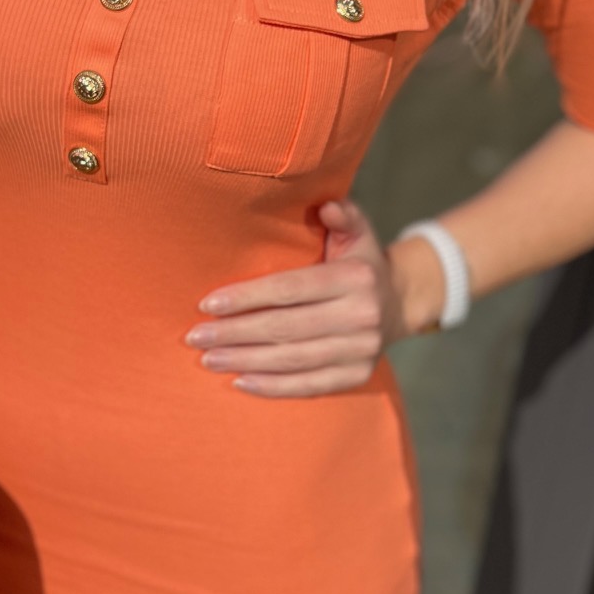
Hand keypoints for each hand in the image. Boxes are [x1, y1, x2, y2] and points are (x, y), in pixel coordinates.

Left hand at [186, 199, 411, 398]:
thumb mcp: (357, 231)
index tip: (208, 304)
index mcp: (356, 277)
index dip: (247, 297)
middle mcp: (362, 315)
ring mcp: (362, 350)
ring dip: (246, 361)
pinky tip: (241, 382)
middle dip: (235, 333)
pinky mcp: (358, 376)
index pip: (291, 289)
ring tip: (209, 360)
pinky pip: (309, 386)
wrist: (398, 302)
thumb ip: (342, 214)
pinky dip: (273, 387)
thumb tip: (327, 207)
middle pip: (286, 327)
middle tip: (196, 337)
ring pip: (293, 360)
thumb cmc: (359, 262)